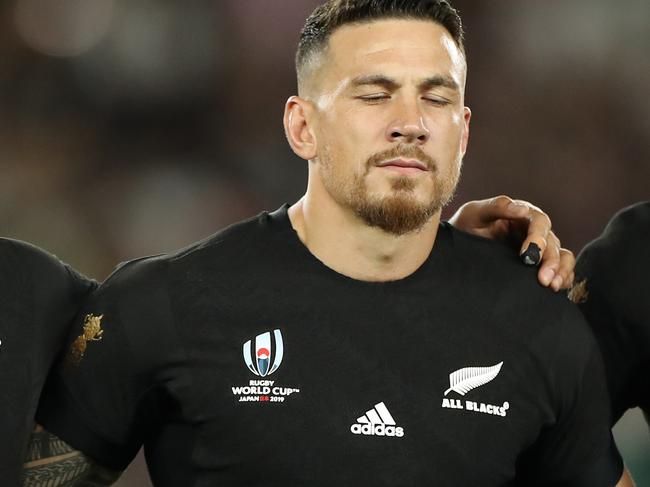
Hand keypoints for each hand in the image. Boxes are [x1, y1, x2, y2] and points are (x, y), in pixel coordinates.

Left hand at [449, 196, 574, 291]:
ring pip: (561, 256)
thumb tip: (522, 209)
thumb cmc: (466, 225)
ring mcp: (538, 248)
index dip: (537, 239)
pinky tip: (558, 289)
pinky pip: (560, 269)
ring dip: (562, 270)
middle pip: (553, 243)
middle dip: (551, 261)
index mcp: (522, 215)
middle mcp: (534, 231)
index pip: (539, 223)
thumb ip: (497, 207)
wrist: (456, 245)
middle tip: (544, 280)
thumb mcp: (475, 213)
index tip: (527, 257)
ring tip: (553, 286)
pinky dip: (564, 278)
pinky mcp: (537, 264)